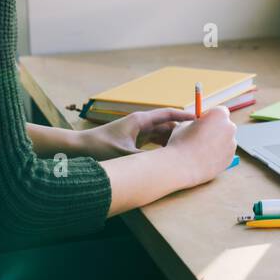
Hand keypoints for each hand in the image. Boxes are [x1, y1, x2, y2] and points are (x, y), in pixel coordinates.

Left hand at [79, 107, 195, 159]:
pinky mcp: (132, 140)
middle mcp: (140, 124)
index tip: (200, 118)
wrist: (80, 148)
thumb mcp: (125, 155)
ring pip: (160, 134)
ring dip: (171, 140)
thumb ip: (146, 159)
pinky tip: (168, 156)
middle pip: (167, 124)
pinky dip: (161, 147)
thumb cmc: (100, 147)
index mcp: (140, 121)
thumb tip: (164, 165)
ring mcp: (136, 132)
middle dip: (181, 130)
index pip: (168, 114)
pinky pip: (153, 141)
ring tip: (186, 149)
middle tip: (196, 139)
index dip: (185, 115)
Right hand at [163, 105, 236, 186]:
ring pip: (225, 140)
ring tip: (200, 150)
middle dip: (216, 129)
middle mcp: (230, 127)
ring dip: (217, 143)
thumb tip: (197, 123)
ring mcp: (232, 143)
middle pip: (225, 125)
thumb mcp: (183, 124)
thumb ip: (195, 121)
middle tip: (203, 135)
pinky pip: (224, 153)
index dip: (211, 116)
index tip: (203, 122)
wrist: (183, 166)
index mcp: (219, 114)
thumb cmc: (181, 143)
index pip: (220, 111)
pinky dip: (217, 155)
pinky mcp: (231, 158)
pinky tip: (204, 158)